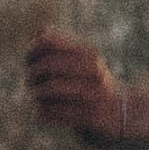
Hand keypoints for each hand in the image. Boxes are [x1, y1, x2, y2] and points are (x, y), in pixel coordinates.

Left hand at [26, 28, 129, 143]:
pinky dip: (43, 111)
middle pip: (47, 65)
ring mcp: (94, 94)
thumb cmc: (90, 81)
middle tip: (30, 80)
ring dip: (37, 92)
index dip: (32, 50)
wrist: (118, 111)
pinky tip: (43, 111)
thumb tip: (41, 32)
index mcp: (89, 52)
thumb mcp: (80, 57)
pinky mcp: (90, 117)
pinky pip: (54, 111)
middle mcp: (94, 70)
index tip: (29, 59)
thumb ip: (59, 42)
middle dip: (33, 73)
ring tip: (37, 95)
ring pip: (50, 89)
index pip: (47, 41)